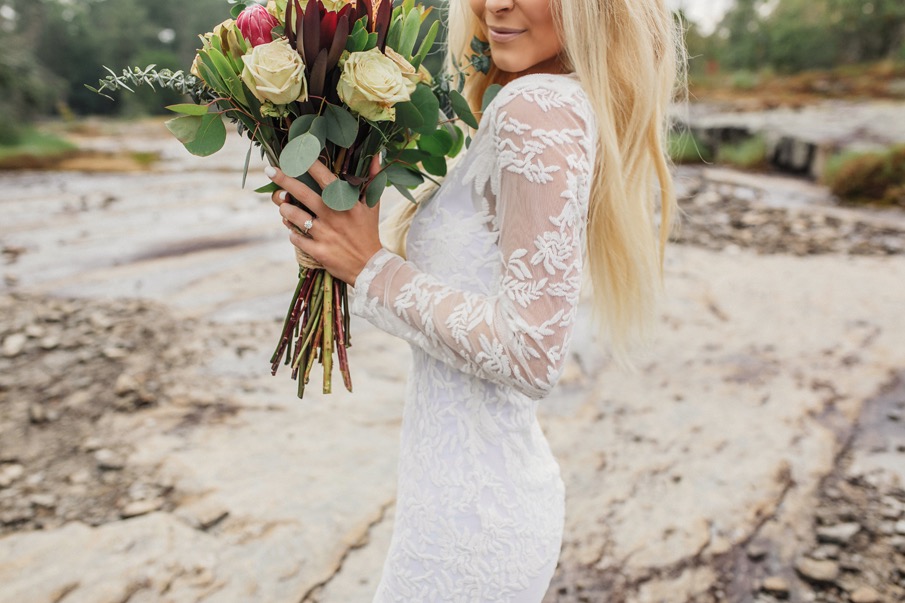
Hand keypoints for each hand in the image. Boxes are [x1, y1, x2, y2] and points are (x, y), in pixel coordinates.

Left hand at [269, 155, 382, 285]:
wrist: (371, 267)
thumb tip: (376, 154)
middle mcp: (334, 216)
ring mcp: (324, 235)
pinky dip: (292, 233)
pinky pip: (296, 238)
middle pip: (303, 194)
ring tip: (283, 205)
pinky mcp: (318, 251)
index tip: (297, 154)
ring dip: (285, 209)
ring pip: (294, 217)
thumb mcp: (373, 205)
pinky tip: (292, 229)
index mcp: (347, 203)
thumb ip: (372, 178)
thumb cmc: (369, 232)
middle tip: (270, 171)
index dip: (310, 165)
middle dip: (284, 180)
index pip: (325, 179)